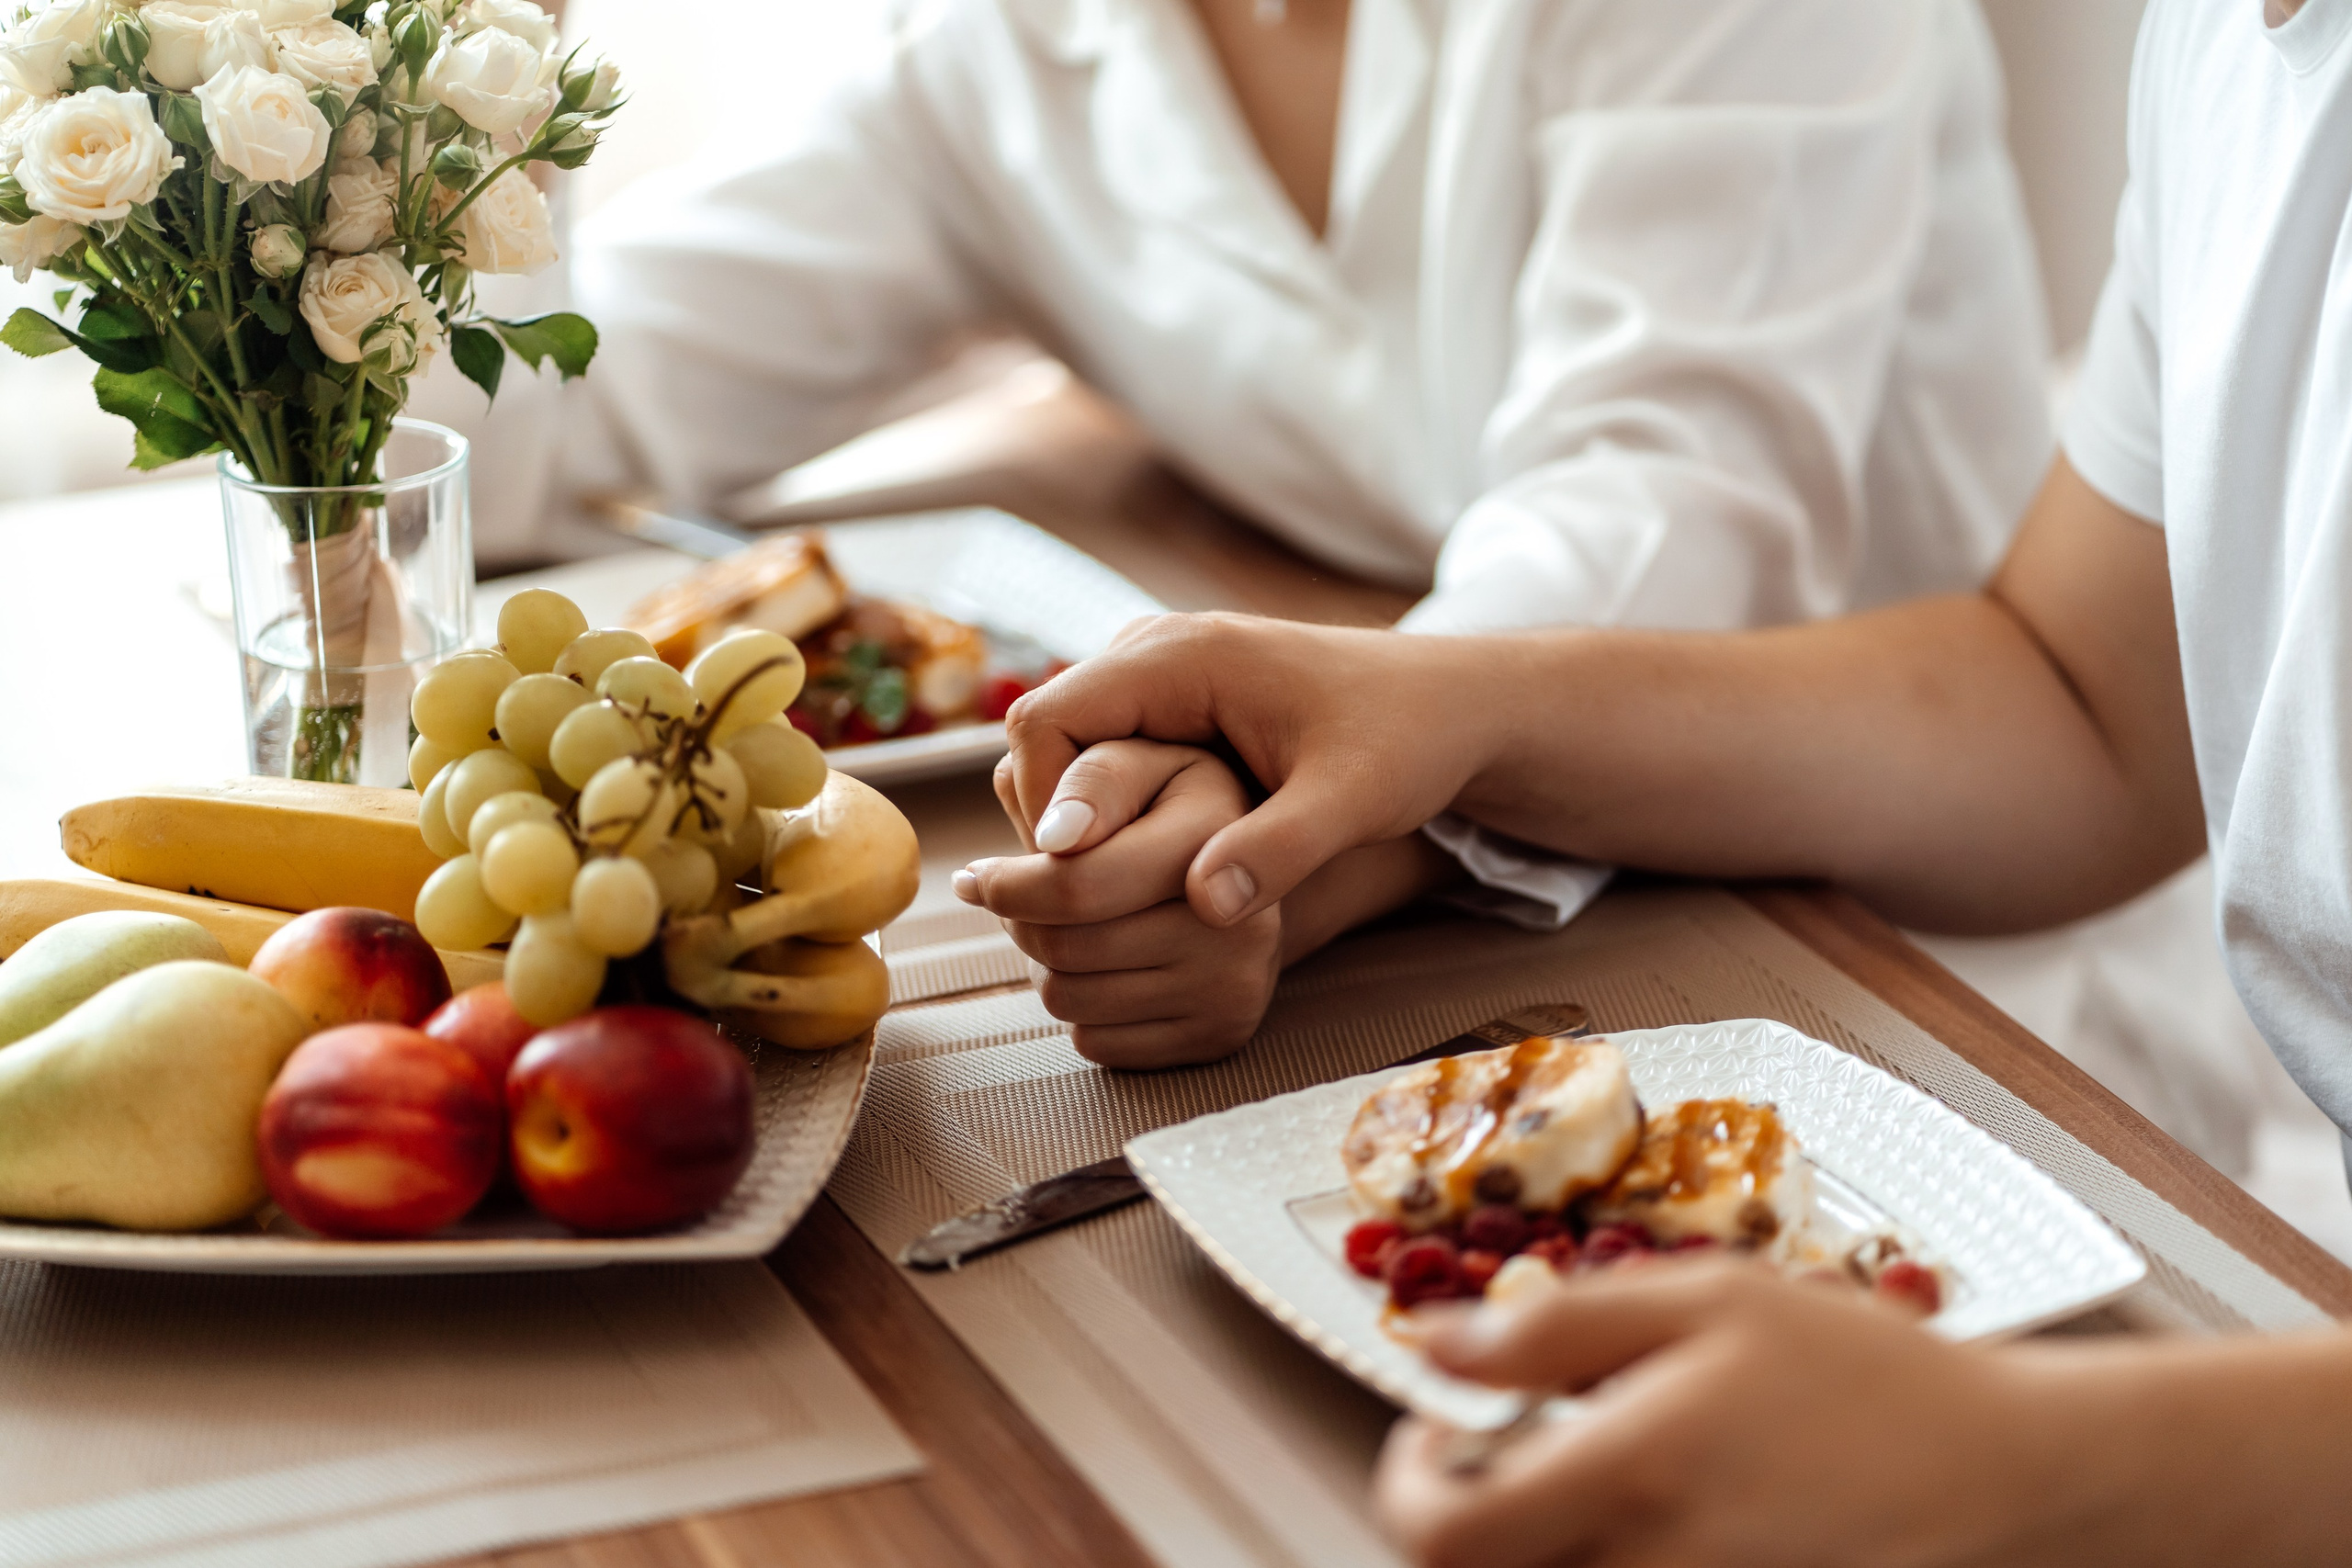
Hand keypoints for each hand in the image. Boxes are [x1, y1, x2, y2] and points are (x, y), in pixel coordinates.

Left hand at [957, 740, 1282, 1065]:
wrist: (1255, 874)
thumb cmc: (1173, 808)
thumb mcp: (1140, 761)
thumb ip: (1089, 781)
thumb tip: (1047, 838)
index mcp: (1215, 836)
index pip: (1076, 887)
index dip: (1008, 885)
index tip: (975, 877)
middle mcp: (1236, 919)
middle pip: (1062, 949)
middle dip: (1021, 921)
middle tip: (1019, 899)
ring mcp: (1233, 984)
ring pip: (1069, 1001)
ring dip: (1047, 967)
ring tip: (1069, 929)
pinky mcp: (1222, 1035)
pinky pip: (1099, 1044)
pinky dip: (1083, 1010)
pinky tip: (1107, 968)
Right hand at [1003, 613, 1493, 927]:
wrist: (1455, 707)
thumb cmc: (1409, 742)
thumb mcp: (1352, 802)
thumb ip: (1278, 851)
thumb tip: (1202, 907)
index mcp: (1183, 655)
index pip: (1046, 721)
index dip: (1043, 805)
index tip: (1076, 877)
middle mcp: (1157, 648)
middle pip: (1043, 734)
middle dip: (1051, 817)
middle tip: (1089, 898)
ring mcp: (1162, 671)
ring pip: (1068, 746)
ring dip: (1076, 816)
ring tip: (1113, 889)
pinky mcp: (1177, 699)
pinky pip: (1104, 750)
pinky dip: (1106, 808)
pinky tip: (1144, 866)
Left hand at [1375, 1261, 2132, 1567]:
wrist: (2016, 1484)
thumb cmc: (1874, 1384)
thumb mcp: (1714, 1302)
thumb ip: (1559, 1325)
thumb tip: (1434, 1344)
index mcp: (1632, 1478)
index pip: (1437, 1535)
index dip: (1406, 1482)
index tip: (1434, 1431)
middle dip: (1471, 1511)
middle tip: (1519, 1448)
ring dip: (1543, 1539)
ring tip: (1610, 1477)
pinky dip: (1613, 1562)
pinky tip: (1668, 1518)